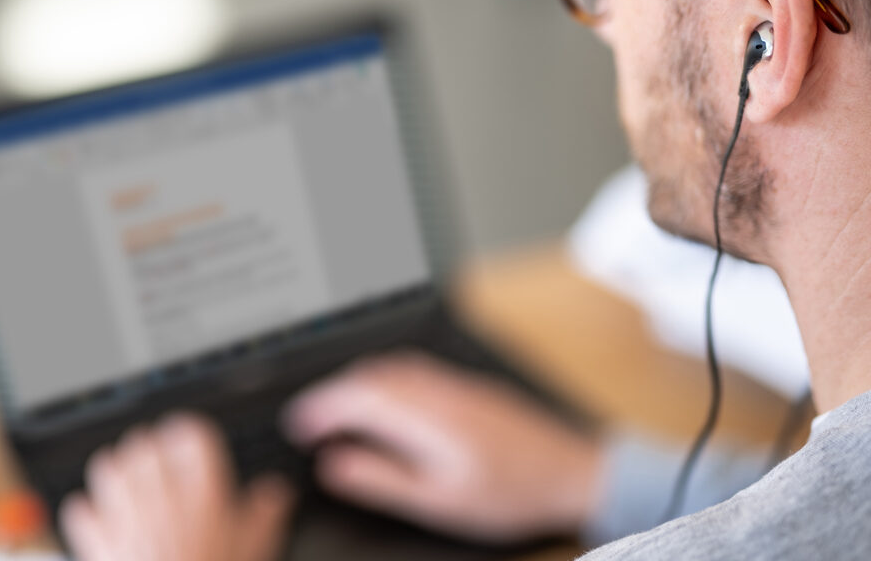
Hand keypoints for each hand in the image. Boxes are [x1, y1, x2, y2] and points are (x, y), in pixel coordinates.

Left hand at [60, 414, 293, 560]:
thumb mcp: (253, 550)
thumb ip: (265, 516)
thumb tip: (276, 494)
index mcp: (203, 496)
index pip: (190, 436)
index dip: (187, 432)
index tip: (188, 438)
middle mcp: (161, 499)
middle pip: (143, 445)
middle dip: (149, 447)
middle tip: (157, 457)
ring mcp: (125, 519)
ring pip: (107, 467)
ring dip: (115, 468)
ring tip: (126, 477)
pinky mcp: (97, 543)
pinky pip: (80, 509)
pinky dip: (87, 509)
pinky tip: (100, 516)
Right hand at [284, 351, 602, 542]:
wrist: (572, 473)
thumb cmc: (510, 495)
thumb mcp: (438, 502)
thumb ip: (381, 480)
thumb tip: (334, 464)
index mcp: (426, 417)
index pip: (357, 398)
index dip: (320, 408)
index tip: (298, 424)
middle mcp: (438, 390)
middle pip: (370, 376)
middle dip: (331, 393)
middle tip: (307, 420)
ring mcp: (455, 383)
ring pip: (392, 367)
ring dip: (356, 382)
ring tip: (335, 410)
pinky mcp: (468, 386)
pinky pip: (413, 368)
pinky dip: (383, 379)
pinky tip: (382, 399)